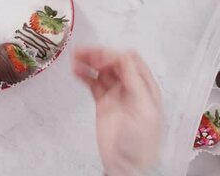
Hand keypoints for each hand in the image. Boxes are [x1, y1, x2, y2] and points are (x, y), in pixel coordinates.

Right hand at [72, 48, 161, 175]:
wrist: (126, 165)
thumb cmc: (141, 142)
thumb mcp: (143, 108)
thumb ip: (134, 82)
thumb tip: (124, 57)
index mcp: (145, 87)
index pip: (129, 61)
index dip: (114, 55)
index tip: (99, 59)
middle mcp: (130, 87)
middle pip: (113, 62)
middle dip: (98, 55)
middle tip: (83, 54)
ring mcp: (115, 94)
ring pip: (101, 70)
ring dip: (88, 62)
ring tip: (75, 57)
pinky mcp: (103, 102)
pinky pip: (92, 83)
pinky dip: (84, 75)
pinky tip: (76, 70)